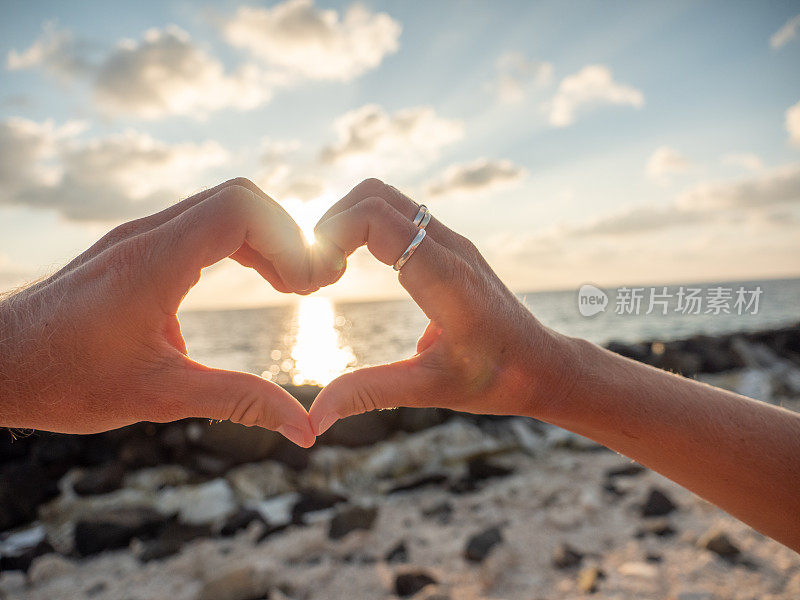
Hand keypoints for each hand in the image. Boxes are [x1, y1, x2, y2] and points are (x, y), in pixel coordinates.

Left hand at [0, 178, 337, 445]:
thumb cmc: (65, 380)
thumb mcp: (160, 396)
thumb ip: (239, 401)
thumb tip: (304, 429)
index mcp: (154, 262)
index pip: (240, 209)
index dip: (289, 240)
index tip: (307, 288)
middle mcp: (146, 236)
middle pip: (240, 200)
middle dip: (286, 237)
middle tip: (309, 287)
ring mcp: (137, 238)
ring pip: (220, 209)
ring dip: (264, 240)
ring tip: (290, 285)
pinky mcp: (132, 249)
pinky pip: (199, 225)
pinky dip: (237, 245)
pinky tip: (250, 280)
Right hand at [308, 178, 573, 434]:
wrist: (546, 367)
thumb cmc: (498, 379)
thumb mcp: (431, 389)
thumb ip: (371, 393)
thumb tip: (316, 417)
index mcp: (445, 276)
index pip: (377, 218)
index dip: (334, 234)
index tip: (319, 276)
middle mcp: (450, 248)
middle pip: (376, 194)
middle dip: (334, 221)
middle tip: (316, 267)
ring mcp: (453, 244)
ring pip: (389, 200)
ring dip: (350, 221)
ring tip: (329, 267)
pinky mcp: (451, 250)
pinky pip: (402, 217)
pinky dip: (368, 228)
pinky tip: (355, 268)